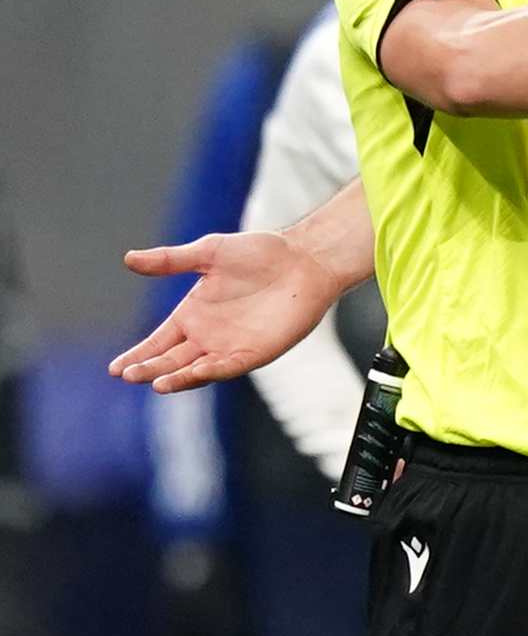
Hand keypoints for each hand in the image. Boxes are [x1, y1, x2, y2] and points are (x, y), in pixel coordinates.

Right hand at [109, 231, 347, 392]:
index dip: (138, 355)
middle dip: (149, 369)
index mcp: (192, 315)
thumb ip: (170, 259)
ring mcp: (231, 346)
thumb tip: (129, 259)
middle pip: (171, 360)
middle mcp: (208, 336)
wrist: (304, 258)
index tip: (115, 368)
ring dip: (176, 378)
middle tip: (128, 374)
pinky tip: (194, 373)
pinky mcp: (257, 351)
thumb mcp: (209, 252)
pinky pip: (229, 366)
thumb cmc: (260, 253)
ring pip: (196, 370)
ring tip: (155, 382)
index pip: (157, 342)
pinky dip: (211, 372)